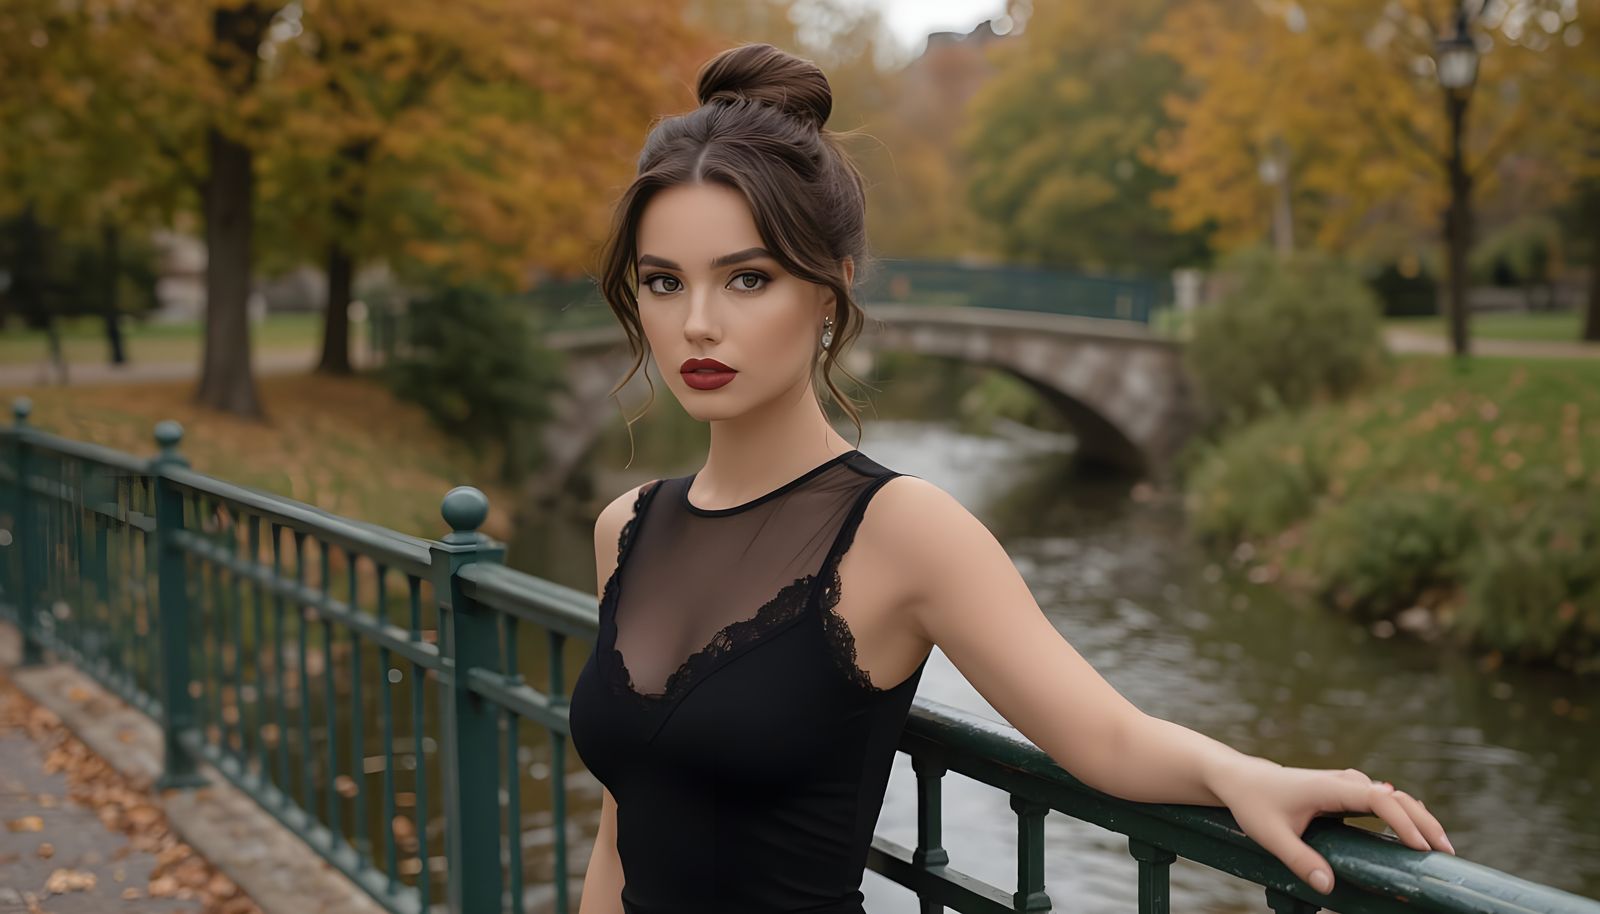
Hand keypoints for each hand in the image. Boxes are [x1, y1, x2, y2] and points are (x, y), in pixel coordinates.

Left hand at [1208, 758, 1454, 894]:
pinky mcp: (1346, 791)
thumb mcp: (1271, 835)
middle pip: (1396, 797)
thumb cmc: (1254, 804)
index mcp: (1330, 787)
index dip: (1403, 820)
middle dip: (1424, 822)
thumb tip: (1328, 886)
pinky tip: (1418, 835)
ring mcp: (1347, 784)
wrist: (1241, 779)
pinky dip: (1404, 816)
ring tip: (1440, 848)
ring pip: (1393, 798)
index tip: (1420, 846)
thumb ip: (1299, 860)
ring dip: (1418, 819)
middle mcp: (1344, 781)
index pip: (1378, 799)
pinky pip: (1383, 802)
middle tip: (1446, 852)